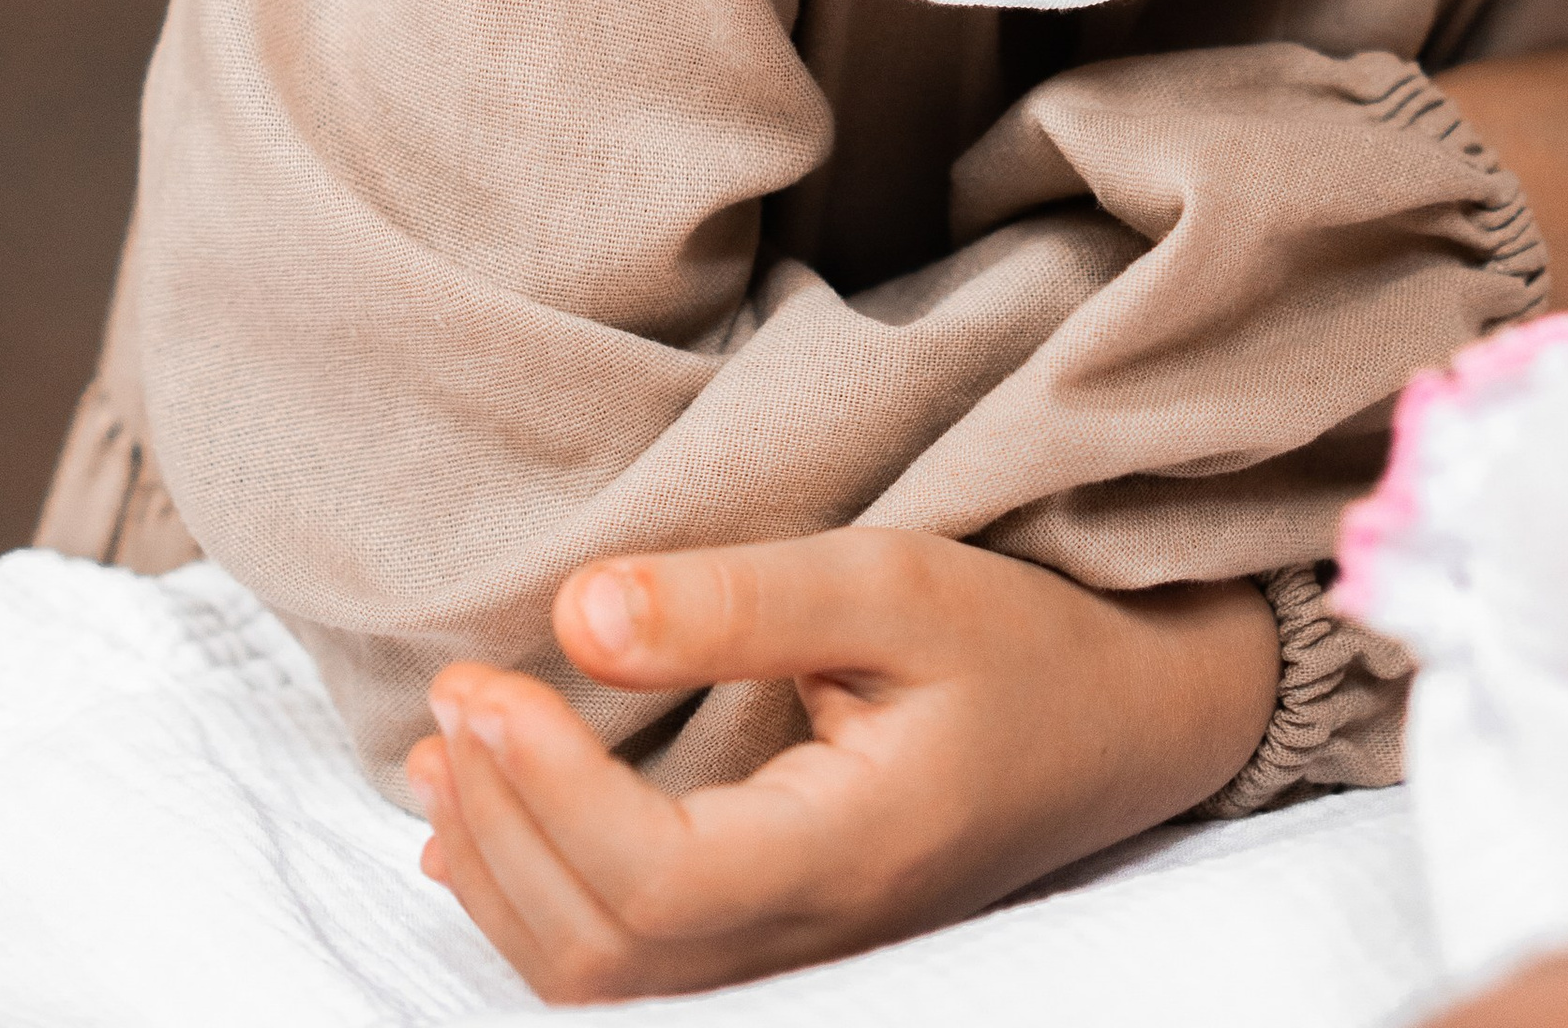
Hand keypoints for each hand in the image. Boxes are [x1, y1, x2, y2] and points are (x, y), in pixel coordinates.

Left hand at [403, 529, 1278, 1003]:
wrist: (1126, 723)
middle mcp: (818, 944)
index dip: (542, 788)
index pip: (653, 881)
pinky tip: (480, 833)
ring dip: (499, 870)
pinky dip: (536, 908)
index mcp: (853, 856)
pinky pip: (632, 974)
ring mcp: (799, 966)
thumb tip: (575, 612)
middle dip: (499, 820)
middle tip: (450, 690)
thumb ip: (737, 602)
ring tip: (441, 749)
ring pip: (603, 983)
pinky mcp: (780, 953)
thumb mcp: (894, 584)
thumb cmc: (1022, 641)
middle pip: (605, 951)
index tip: (481, 676)